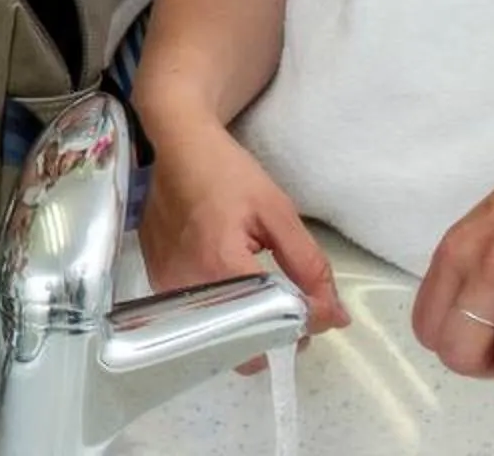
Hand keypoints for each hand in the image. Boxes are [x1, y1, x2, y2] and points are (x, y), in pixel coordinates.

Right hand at [138, 115, 350, 348]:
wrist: (175, 148)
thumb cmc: (226, 173)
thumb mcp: (278, 212)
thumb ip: (310, 266)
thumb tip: (335, 316)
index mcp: (220, 266)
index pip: (273, 323)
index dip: (305, 324)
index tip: (319, 308)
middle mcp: (188, 286)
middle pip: (242, 345)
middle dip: (276, 337)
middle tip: (292, 306)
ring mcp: (167, 287)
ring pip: (219, 338)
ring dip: (251, 328)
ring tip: (265, 295)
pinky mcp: (157, 282)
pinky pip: (198, 319)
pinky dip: (225, 315)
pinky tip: (235, 286)